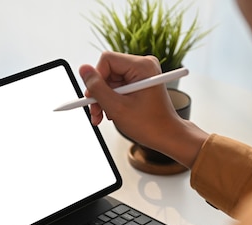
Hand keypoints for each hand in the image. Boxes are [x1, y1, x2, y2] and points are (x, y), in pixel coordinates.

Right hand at [79, 52, 208, 167]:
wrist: (167, 136)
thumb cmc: (149, 125)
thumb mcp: (116, 107)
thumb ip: (97, 88)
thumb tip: (83, 69)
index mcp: (142, 66)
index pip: (107, 60)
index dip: (96, 79)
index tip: (92, 98)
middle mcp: (144, 65)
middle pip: (108, 71)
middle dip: (99, 93)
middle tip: (95, 112)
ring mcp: (143, 73)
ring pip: (111, 80)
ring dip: (104, 99)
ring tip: (102, 116)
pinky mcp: (140, 81)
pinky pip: (119, 86)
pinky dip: (112, 99)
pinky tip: (111, 113)